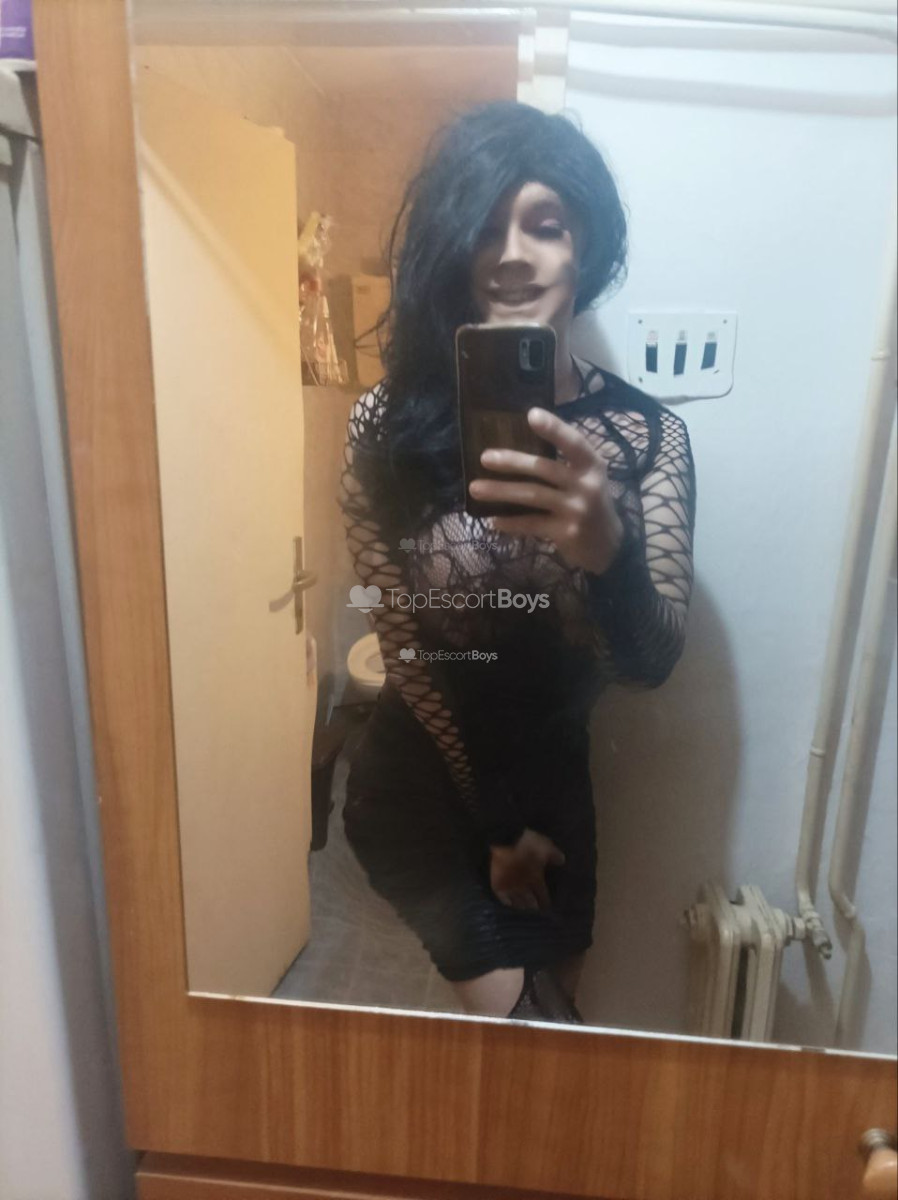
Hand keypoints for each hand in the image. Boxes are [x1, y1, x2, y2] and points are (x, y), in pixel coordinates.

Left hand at [468, 407, 624, 574]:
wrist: (609, 546)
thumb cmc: (591, 504)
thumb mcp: (587, 479)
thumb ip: (565, 463)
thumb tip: (518, 447)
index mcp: (592, 465)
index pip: (574, 442)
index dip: (554, 428)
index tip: (531, 414)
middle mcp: (586, 485)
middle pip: (544, 468)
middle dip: (512, 462)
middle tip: (484, 458)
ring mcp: (576, 509)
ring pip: (532, 495)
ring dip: (501, 491)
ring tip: (475, 489)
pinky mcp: (566, 532)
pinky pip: (532, 523)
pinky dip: (511, 522)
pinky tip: (493, 520)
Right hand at [489, 828, 565, 909]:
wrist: (505, 839)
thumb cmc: (527, 843)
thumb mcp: (545, 846)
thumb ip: (554, 855)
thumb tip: (562, 861)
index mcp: (536, 879)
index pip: (542, 897)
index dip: (545, 902)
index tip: (547, 905)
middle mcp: (523, 888)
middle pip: (530, 902)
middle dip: (534, 905)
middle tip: (536, 907)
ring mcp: (509, 887)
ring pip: (517, 902)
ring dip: (522, 905)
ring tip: (524, 906)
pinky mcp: (497, 884)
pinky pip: (503, 899)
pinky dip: (508, 902)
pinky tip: (510, 902)